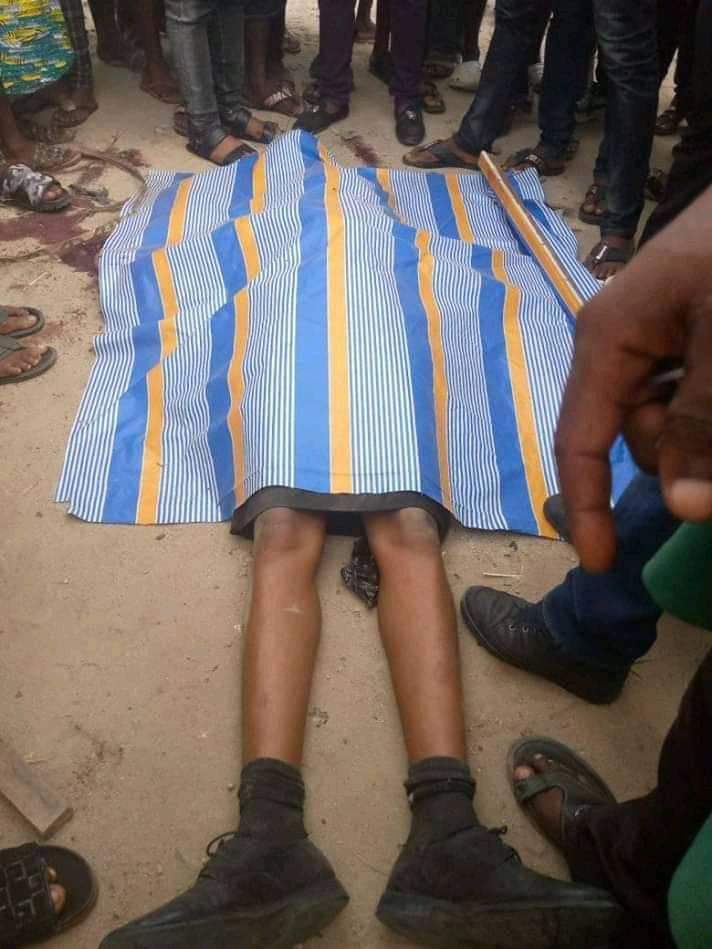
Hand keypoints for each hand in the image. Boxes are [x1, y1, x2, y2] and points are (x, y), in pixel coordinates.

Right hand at [556, 187, 711, 571]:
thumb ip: (701, 421)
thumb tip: (680, 509)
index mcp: (607, 340)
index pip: (579, 440)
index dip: (586, 506)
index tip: (602, 564)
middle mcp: (622, 348)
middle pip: (638, 439)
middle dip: (684, 452)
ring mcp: (658, 343)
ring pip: (673, 424)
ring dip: (708, 431)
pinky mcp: (691, 340)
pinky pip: (693, 398)